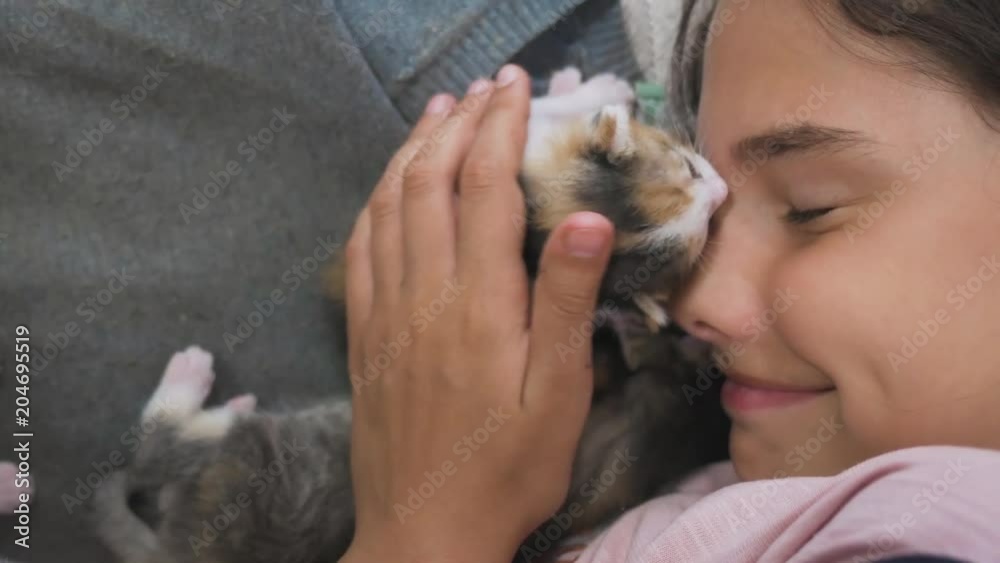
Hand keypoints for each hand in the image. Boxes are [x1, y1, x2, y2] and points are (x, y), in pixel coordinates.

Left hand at [340, 65, 614, 562]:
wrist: (426, 531)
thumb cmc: (508, 469)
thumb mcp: (561, 394)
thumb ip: (568, 303)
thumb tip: (587, 219)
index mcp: (479, 302)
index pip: (485, 187)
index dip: (500, 127)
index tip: (518, 88)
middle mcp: (424, 294)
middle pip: (431, 182)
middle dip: (458, 123)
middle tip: (485, 89)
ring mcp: (385, 314)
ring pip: (388, 207)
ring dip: (411, 150)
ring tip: (436, 113)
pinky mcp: (364, 337)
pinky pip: (359, 250)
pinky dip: (374, 203)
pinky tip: (386, 189)